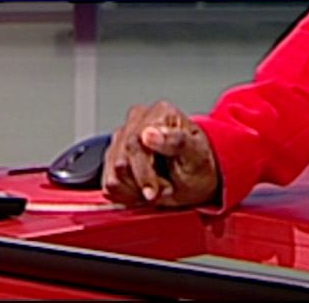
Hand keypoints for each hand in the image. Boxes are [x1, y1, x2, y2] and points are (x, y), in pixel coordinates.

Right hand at [101, 100, 219, 208]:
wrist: (196, 179)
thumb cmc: (199, 165)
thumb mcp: (197, 156)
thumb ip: (176, 141)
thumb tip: (148, 133)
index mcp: (160, 113)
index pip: (136, 142)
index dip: (143, 172)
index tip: (153, 191)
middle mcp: (137, 120)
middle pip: (122, 162)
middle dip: (144, 183)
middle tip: (166, 188)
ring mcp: (122, 139)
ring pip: (114, 176)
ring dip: (137, 190)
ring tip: (158, 186)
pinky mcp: (112, 158)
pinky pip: (109, 186)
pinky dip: (128, 195)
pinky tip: (144, 189)